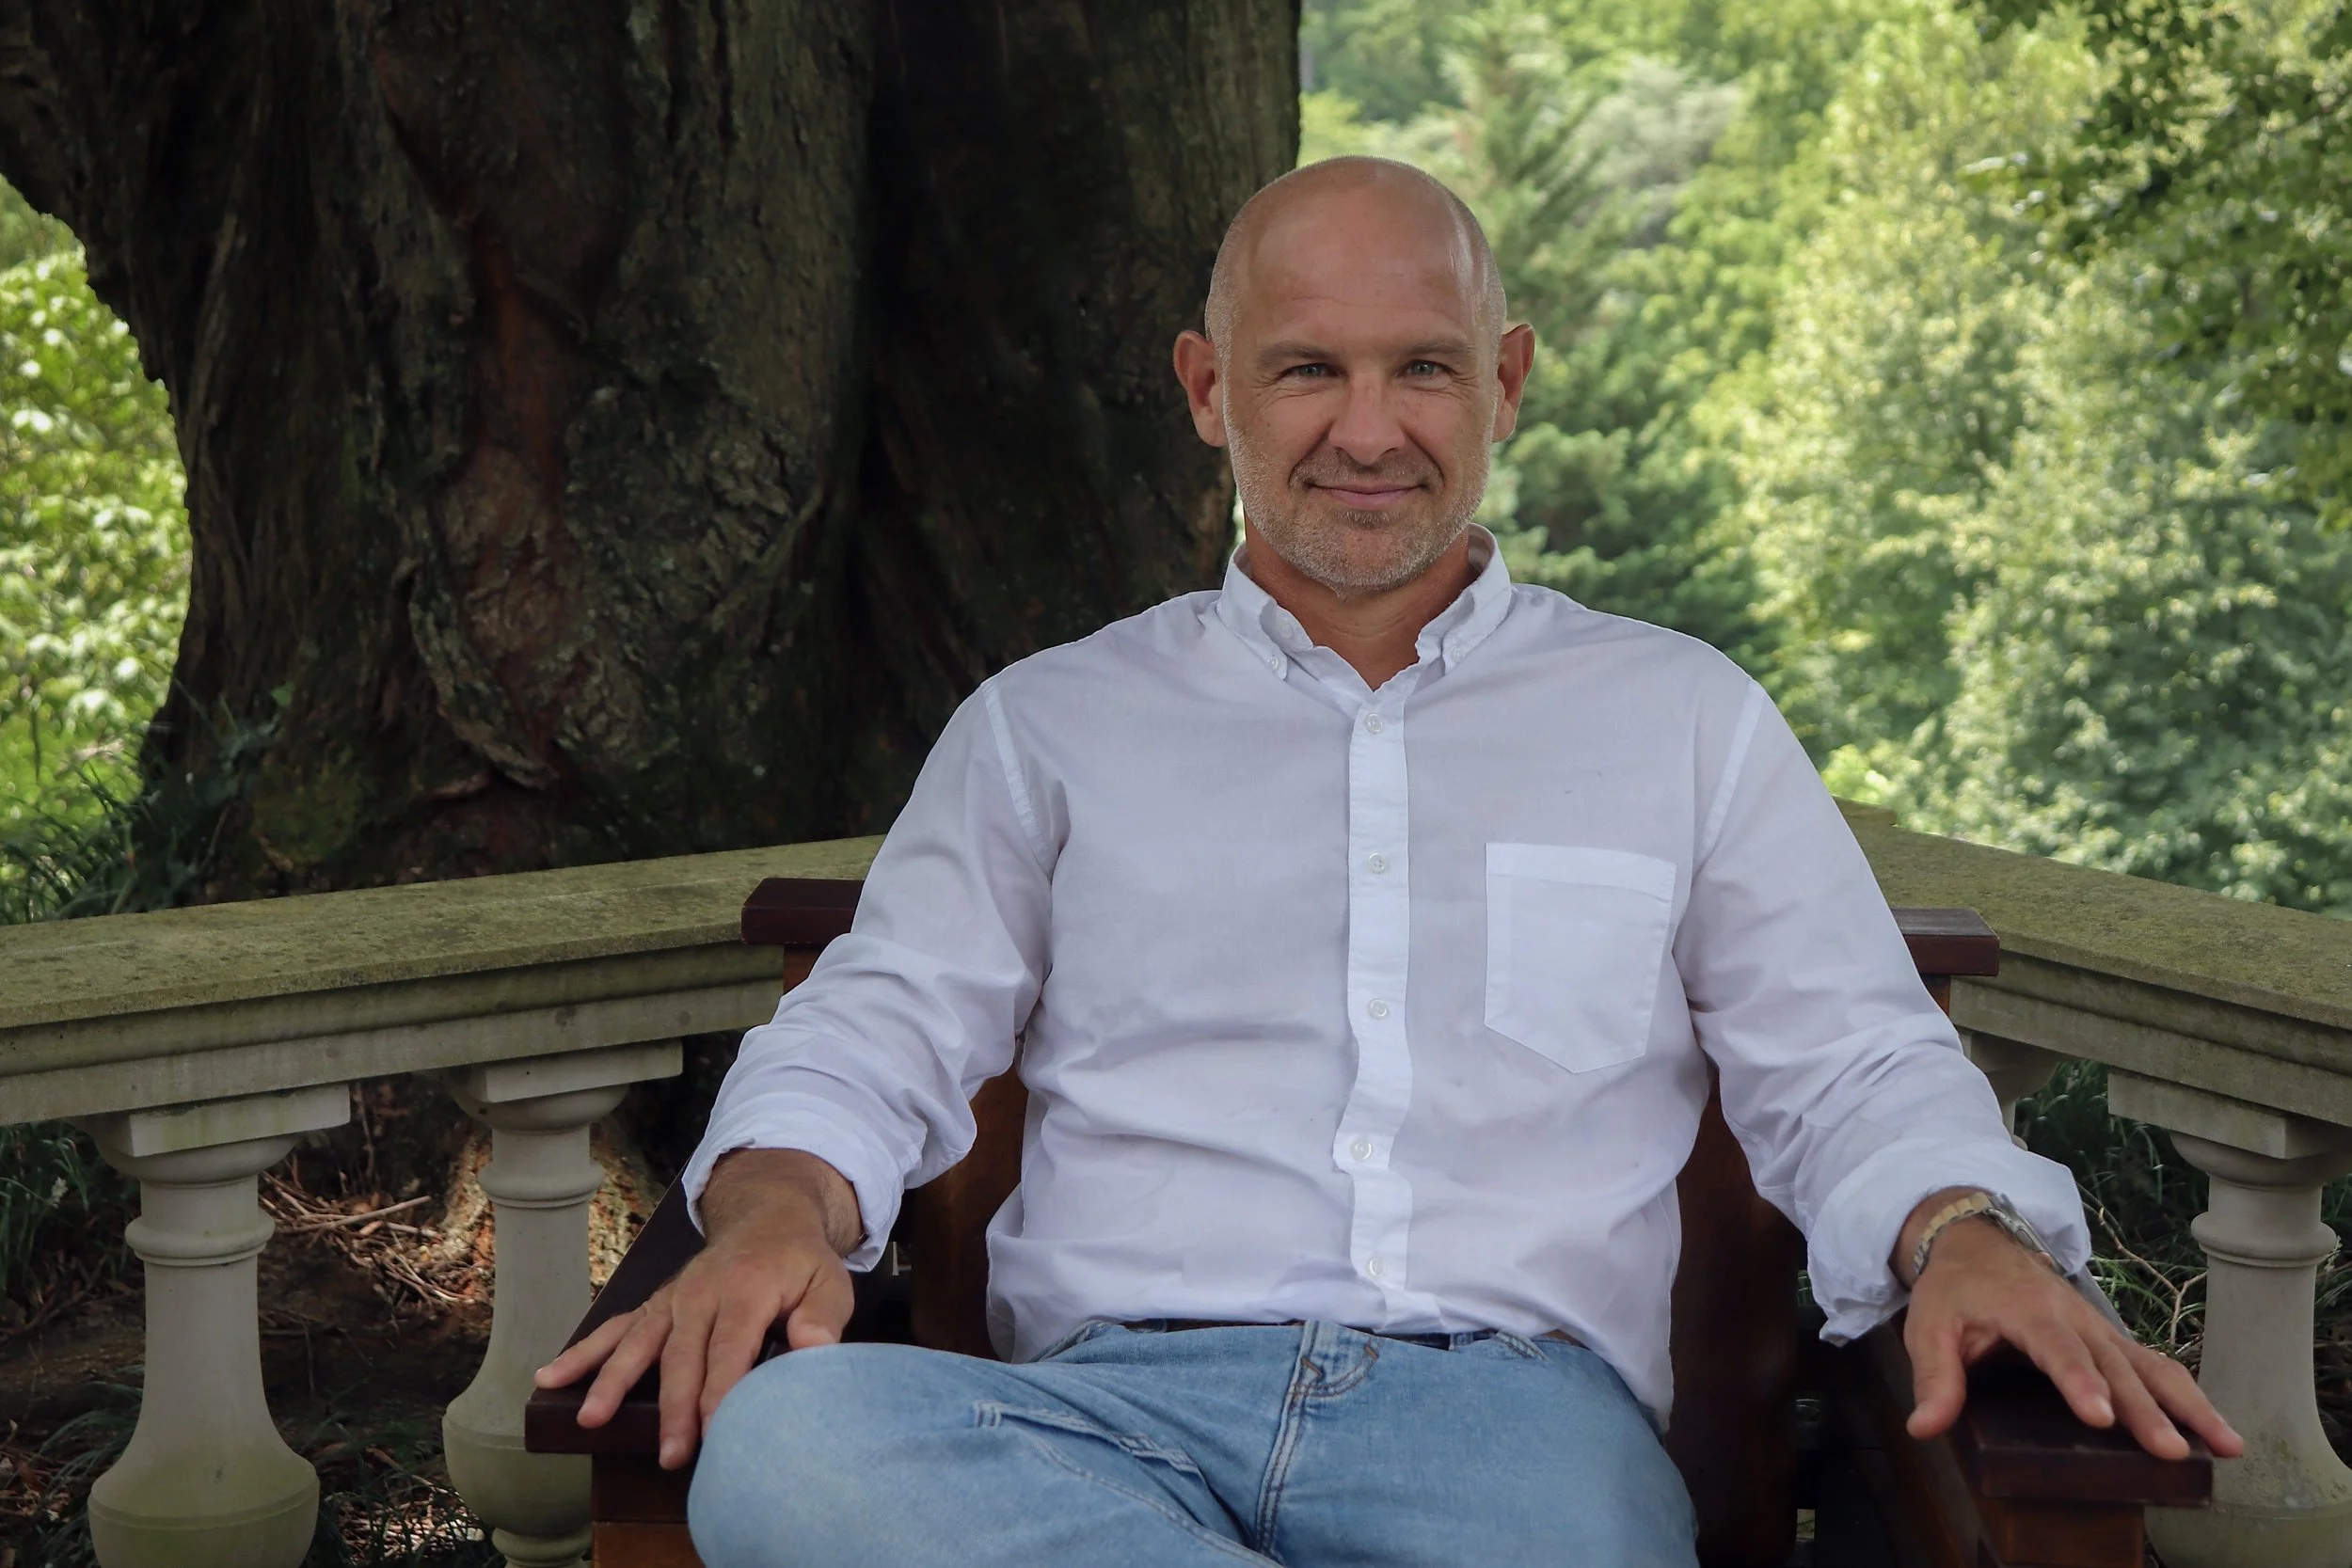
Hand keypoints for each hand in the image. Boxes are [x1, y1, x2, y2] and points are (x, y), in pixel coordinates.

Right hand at [532, 1149, 861, 1468]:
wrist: (767, 1217)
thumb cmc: (801, 1263)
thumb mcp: (829, 1283)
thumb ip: (822, 1318)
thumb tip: (814, 1348)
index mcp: (746, 1289)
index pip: (730, 1348)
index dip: (721, 1391)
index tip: (714, 1432)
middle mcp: (701, 1293)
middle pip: (683, 1356)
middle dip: (674, 1408)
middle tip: (670, 1454)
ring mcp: (672, 1299)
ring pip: (638, 1343)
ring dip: (612, 1382)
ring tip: (589, 1418)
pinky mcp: (655, 1306)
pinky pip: (615, 1330)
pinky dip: (583, 1354)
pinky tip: (549, 1378)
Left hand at [1901, 1215, 2242, 1461]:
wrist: (1978, 1245)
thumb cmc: (1953, 1291)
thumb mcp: (1929, 1328)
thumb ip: (1933, 1377)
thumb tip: (1922, 1427)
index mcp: (2028, 1312)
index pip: (2057, 1349)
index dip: (2079, 1381)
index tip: (2100, 1416)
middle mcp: (2074, 1318)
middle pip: (2114, 1366)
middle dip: (2144, 1410)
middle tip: (2170, 1450)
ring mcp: (2099, 1329)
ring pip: (2150, 1366)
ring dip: (2189, 1405)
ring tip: (2226, 1445)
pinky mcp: (2112, 1340)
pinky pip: (2155, 1367)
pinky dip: (2188, 1396)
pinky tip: (2217, 1432)